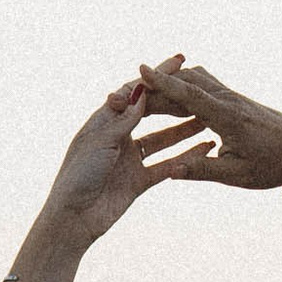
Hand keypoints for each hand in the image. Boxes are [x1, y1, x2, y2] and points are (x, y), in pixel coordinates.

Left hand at [36, 76, 222, 249]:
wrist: (73, 219)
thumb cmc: (77, 176)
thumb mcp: (100, 142)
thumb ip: (123, 119)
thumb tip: (142, 92)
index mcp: (103, 121)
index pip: (133, 93)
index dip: (156, 78)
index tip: (179, 62)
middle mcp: (118, 137)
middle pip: (152, 113)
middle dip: (174, 100)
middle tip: (200, 85)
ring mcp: (130, 159)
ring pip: (163, 139)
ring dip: (184, 129)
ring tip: (208, 118)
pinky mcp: (138, 181)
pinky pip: (167, 166)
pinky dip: (185, 158)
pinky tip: (205, 149)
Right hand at [120, 55, 281, 190]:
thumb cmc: (271, 166)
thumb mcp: (236, 174)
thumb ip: (202, 170)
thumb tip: (171, 171)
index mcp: (228, 118)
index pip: (190, 95)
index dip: (164, 83)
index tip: (141, 69)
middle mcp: (229, 101)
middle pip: (188, 83)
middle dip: (158, 84)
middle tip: (130, 87)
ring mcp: (233, 97)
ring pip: (196, 80)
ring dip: (171, 82)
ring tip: (146, 90)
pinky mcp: (234, 99)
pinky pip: (205, 85)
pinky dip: (185, 86)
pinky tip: (173, 93)